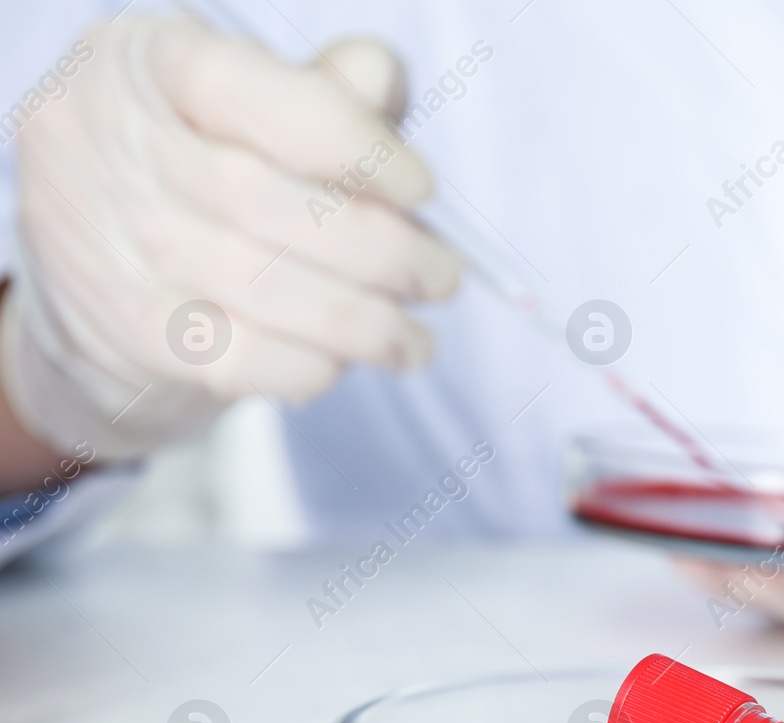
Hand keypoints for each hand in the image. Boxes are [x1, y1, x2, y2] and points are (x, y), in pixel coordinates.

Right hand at [0, 17, 459, 459]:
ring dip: (364, 323)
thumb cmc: (212, 162)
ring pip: (259, 288)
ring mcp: (108, 241)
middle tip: (442, 278)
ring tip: (417, 339)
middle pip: (261, 200)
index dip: (350, 144)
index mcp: (150, 62)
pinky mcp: (127, 329)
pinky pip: (239, 358)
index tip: (422, 189)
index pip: (249, 93)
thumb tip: (377, 79)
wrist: (105, 261)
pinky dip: (311, 365)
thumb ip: (327, 90)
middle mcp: (109, 143)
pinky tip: (348, 360)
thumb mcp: (261, 103)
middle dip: (379, 250)